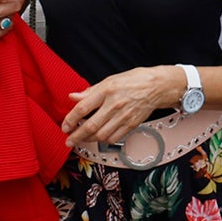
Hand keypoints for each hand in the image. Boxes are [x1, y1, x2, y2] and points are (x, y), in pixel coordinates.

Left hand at [62, 66, 182, 145]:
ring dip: (89, 139)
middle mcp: (114, 104)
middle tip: (69, 140)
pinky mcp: (131, 124)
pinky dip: (104, 140)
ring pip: (101, 135)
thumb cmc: (133, 80)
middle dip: (76, 136)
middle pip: (91, 126)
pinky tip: (99, 137)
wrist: (156, 87)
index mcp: (106, 90)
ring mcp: (123, 116)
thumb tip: (73, 97)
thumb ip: (90, 91)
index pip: (83, 108)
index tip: (65, 126)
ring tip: (82, 139)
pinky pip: (113, 138)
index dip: (71, 119)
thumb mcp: (109, 80)